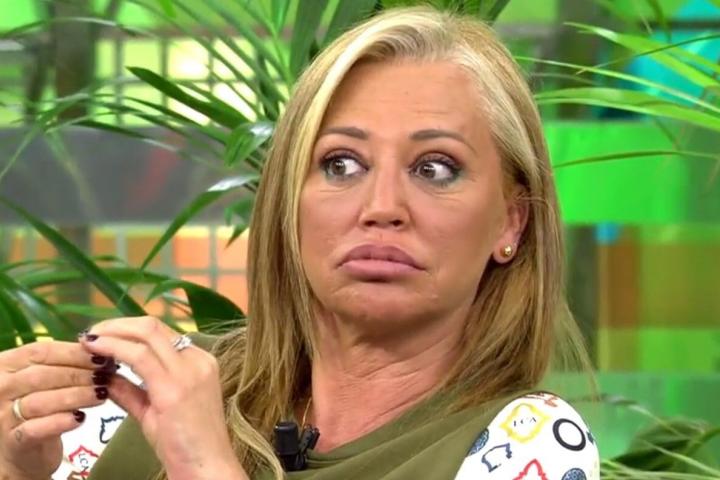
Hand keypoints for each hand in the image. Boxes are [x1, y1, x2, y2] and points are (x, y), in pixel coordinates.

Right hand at [0, 341, 111, 479]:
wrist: (22, 451)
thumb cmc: (38, 405)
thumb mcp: (47, 379)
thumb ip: (65, 364)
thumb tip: (103, 353)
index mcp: (6, 364)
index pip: (41, 352)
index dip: (74, 353)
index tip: (102, 356)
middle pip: (42, 375)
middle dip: (79, 374)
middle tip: (106, 376)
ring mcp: (2, 415)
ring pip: (41, 401)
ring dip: (75, 395)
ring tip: (101, 394)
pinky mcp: (13, 440)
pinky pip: (37, 429)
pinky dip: (60, 422)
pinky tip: (80, 417)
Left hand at [78, 317, 248, 479]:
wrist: (207, 469)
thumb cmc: (185, 446)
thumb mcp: (155, 412)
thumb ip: (132, 391)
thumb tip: (105, 375)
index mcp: (199, 362)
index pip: (160, 333)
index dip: (128, 329)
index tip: (103, 336)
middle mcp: (197, 360)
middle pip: (153, 326)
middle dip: (117, 325)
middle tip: (91, 334)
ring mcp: (188, 372)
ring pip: (146, 333)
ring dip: (112, 332)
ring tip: (89, 340)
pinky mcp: (174, 388)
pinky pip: (139, 356)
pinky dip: (114, 348)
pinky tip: (97, 352)